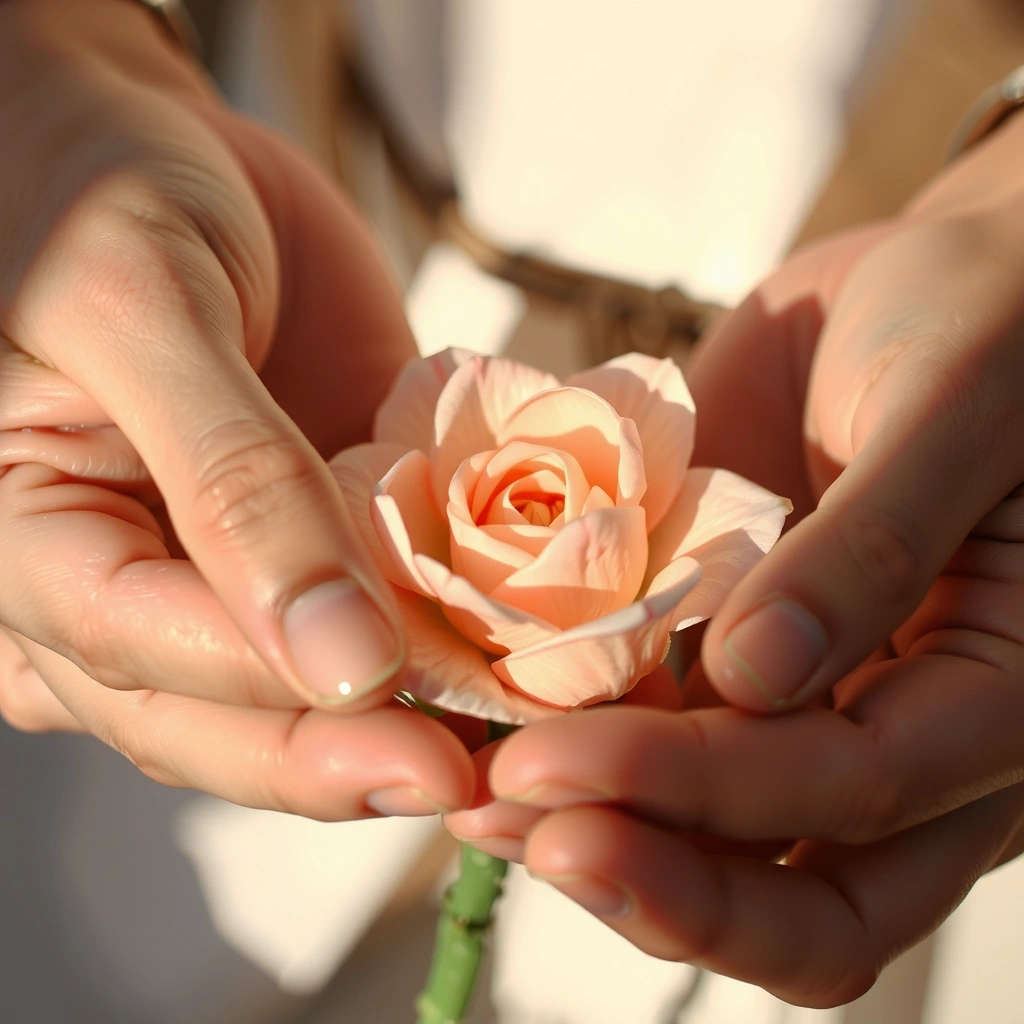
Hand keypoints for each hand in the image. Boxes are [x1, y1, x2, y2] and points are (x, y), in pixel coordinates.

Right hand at [0, 0, 473, 818]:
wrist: (160, 154)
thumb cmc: (101, 193)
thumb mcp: (143, 308)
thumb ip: (227, 478)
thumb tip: (331, 657)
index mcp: (37, 546)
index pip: (147, 653)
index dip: (277, 702)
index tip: (408, 728)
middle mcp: (124, 591)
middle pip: (225, 720)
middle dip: (351, 756)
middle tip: (482, 778)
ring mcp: (225, 579)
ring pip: (302, 698)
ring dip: (408, 727)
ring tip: (520, 745)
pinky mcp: (314, 548)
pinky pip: (374, 617)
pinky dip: (447, 646)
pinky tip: (523, 665)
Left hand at [445, 114, 1023, 1003]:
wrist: (928, 292)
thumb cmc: (988, 322)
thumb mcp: (950, 406)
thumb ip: (871, 545)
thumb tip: (755, 678)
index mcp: (999, 697)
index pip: (856, 791)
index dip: (701, 793)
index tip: (549, 764)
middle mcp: (909, 737)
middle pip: (800, 895)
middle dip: (653, 878)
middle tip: (510, 820)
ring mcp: (816, 711)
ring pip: (724, 849)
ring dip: (601, 836)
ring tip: (475, 802)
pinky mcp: (735, 662)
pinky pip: (666, 742)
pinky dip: (583, 754)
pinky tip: (490, 729)